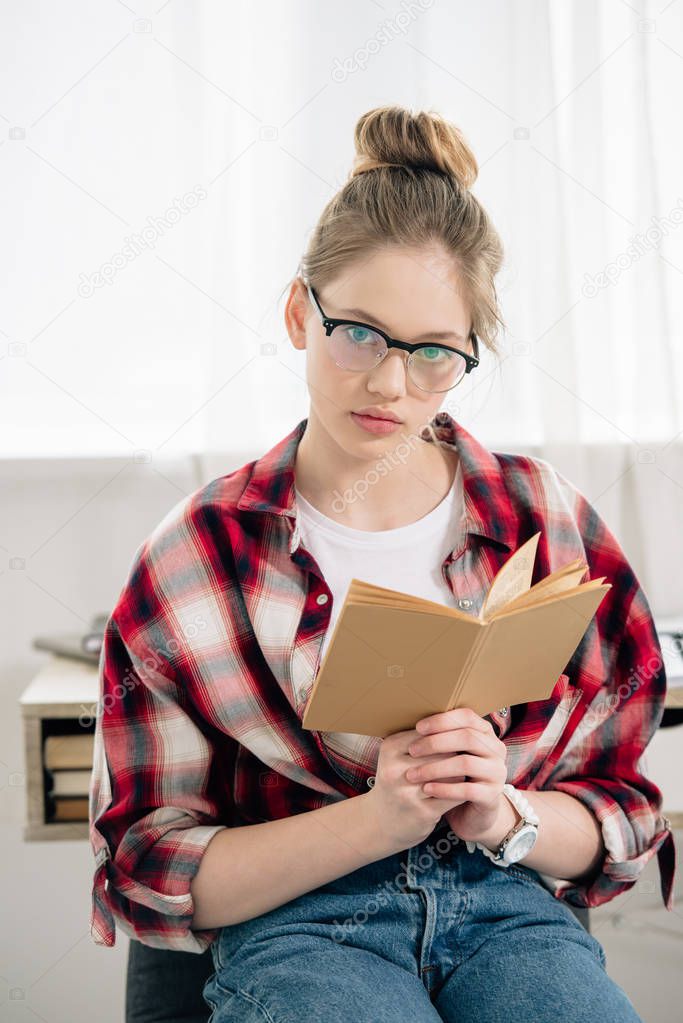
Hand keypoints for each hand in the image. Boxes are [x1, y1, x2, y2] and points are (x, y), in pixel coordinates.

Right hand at [364, 725, 471, 850]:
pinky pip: (452, 796)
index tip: (458, 738)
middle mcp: (394, 770)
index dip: (448, 736)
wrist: (382, 822)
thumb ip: (420, 739)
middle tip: (469, 755)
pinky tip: (463, 790)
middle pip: (443, 754)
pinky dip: (461, 792)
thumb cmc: (396, 781)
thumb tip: (455, 717)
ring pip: (451, 775)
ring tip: (467, 772)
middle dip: (458, 755)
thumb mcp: (397, 756)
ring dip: (462, 774)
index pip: (431, 734)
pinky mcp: (421, 813)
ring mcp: (406, 793)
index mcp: (389, 748)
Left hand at [406, 707, 508, 842]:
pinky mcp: (492, 796)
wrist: (474, 813)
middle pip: (467, 737)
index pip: (467, 716)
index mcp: (486, 733)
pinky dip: (444, 789)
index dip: (442, 720)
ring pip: (466, 763)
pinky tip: (426, 789)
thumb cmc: (456, 776)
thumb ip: (441, 736)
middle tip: (412, 751)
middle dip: (435, 743)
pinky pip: (467, 790)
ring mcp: (496, 773)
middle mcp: (496, 750)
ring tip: (413, 774)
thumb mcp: (451, 753)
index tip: (418, 728)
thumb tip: (412, 722)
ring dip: (435, 768)